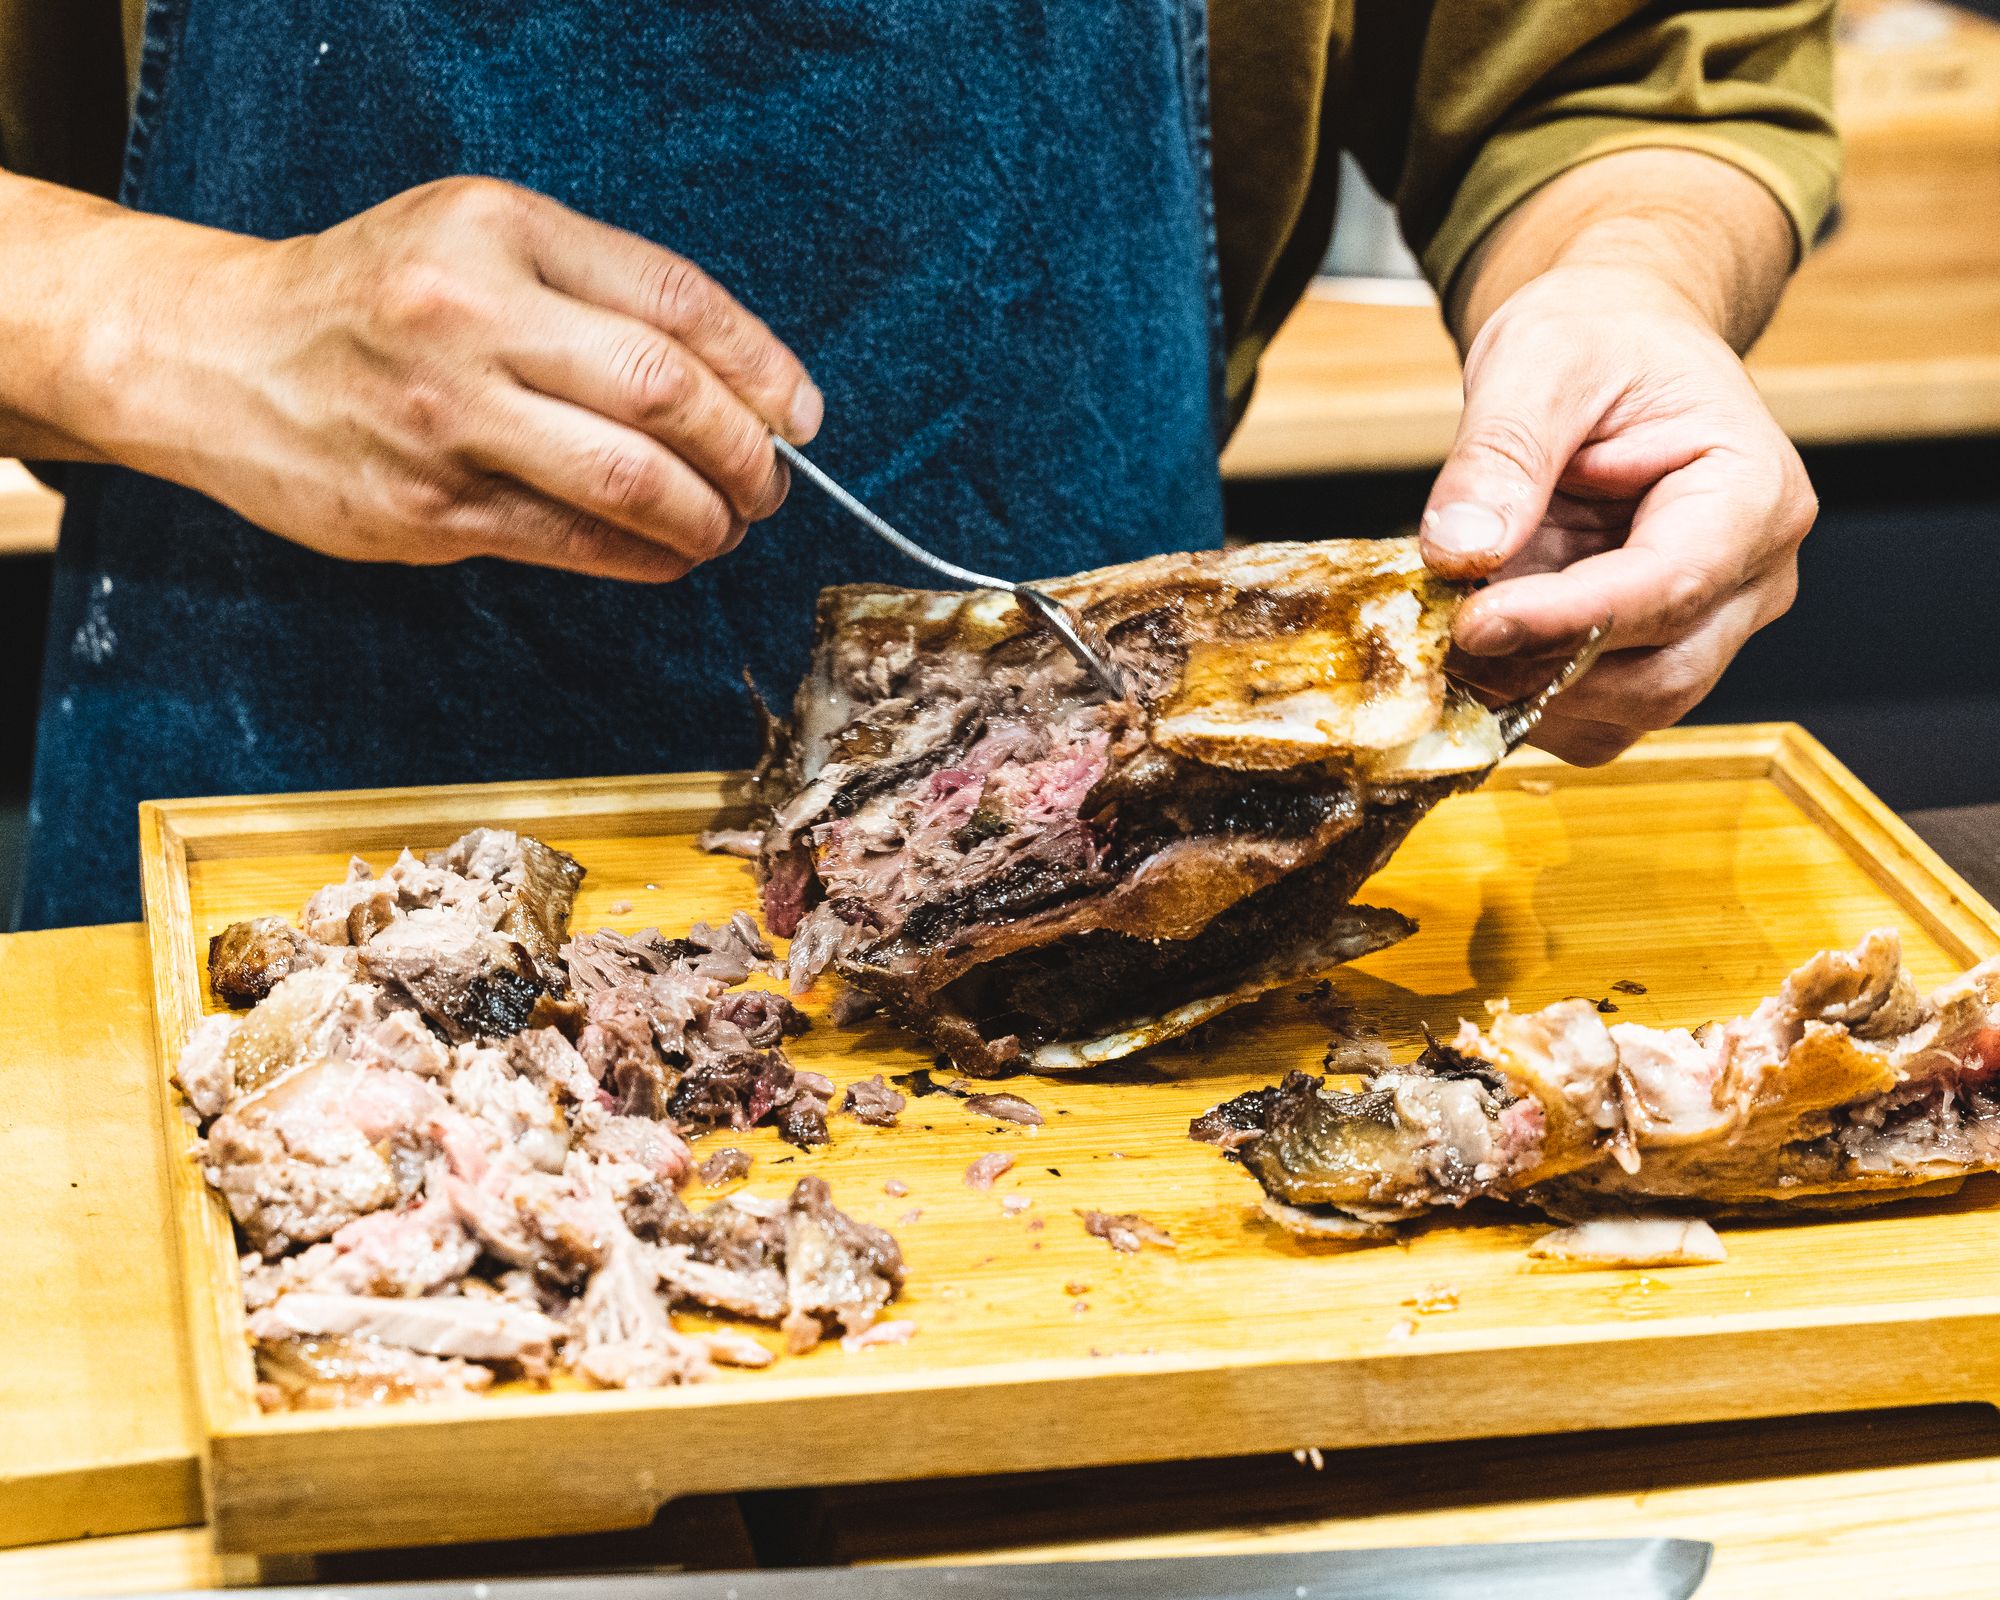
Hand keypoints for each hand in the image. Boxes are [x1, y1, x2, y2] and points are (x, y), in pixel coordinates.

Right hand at [74, 177, 820, 580]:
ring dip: (709, 516)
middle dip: (747, 452)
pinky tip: (668, 555)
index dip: (762, 367)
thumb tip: (743, 384)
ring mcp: (445, 419)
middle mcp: (471, 316)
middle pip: (669, 394)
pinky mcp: (426, 510)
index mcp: (498, 230)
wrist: (216, 354)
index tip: (800, 413)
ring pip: (632, 480)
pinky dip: (646, 558)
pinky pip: (574, 544)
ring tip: (727, 522)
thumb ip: (597, 291)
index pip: (675, 300)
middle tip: (770, 482)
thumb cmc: (372, 298)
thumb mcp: (477, 241)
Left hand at [1419, 263, 1816, 764]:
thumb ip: (1502, 455)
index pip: (1667, 587)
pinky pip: (1595, 712)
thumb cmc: (1599, 339)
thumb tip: (1460, 548)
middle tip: (1438, 641)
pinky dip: (1526, 697)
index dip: (1564, 621)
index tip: (1472, 626)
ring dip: (1526, 694)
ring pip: (1626, 712)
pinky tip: (1475, 649)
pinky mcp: (1654, 651)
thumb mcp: (1540, 362)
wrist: (1615, 345)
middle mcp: (1752, 577)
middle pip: (1658, 676)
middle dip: (1539, 671)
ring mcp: (1710, 624)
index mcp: (1752, 493)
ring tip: (1449, 636)